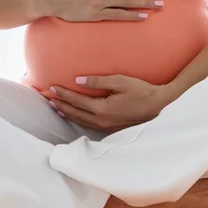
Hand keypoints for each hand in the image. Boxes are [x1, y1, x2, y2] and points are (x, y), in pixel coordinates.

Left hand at [49, 75, 172, 131]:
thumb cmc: (141, 90)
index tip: (52, 88)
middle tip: (48, 98)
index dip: (63, 94)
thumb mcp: (120, 81)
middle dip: (61, 105)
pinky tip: (74, 115)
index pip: (77, 101)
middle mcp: (101, 120)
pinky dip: (78, 119)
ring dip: (67, 113)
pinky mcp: (111, 127)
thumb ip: (98, 81)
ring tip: (56, 108)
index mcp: (102, 109)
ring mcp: (106, 126)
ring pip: (81, 121)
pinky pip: (89, 124)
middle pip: (75, 113)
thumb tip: (78, 80)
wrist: (159, 104)